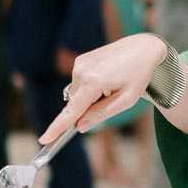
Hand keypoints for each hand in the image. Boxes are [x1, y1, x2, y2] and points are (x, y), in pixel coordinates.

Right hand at [38, 34, 166, 144]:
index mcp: (93, 82)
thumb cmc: (138, 75)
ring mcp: (79, 63)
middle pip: (75, 104)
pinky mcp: (81, 60)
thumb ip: (101, 114)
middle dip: (88, 109)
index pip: (71, 111)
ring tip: (113, 84)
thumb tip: (80, 127)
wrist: (143, 48)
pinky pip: (80, 82)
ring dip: (90, 96)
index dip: (57, 127)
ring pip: (78, 94)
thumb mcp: (126, 100)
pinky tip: (107, 77)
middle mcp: (81, 71)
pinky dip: (90, 86)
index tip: (44, 140)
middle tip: (112, 97)